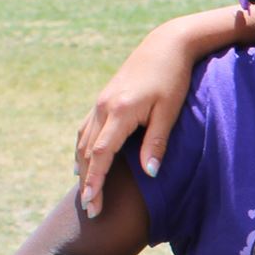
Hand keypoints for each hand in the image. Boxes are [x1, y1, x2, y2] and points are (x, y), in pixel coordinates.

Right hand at [74, 28, 202, 213]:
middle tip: (90, 210)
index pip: (102, 154)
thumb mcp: (168, 111)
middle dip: (88, 182)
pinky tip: (82, 163)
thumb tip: (149, 174)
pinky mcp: (103, 100)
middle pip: (88, 152)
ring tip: (86, 193)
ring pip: (83, 141)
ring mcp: (100, 102)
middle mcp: (103, 107)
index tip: (91, 203)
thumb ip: (156, 142)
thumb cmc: (172, 78)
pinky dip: (83, 149)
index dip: (95, 180)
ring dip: (83, 168)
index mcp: (119, 112)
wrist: (165, 44)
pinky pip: (86, 130)